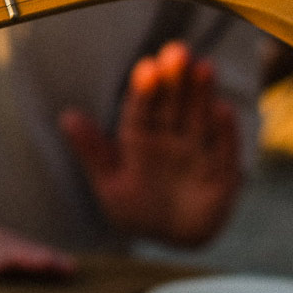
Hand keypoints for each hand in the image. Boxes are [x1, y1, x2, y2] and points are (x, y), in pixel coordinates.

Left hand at [60, 40, 240, 247]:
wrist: (172, 242)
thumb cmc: (136, 210)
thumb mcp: (109, 185)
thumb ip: (93, 152)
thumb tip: (67, 116)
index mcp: (139, 140)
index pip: (141, 110)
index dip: (144, 90)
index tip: (147, 67)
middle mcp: (170, 140)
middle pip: (173, 105)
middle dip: (175, 80)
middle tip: (177, 50)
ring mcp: (197, 153)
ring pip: (198, 118)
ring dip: (202, 94)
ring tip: (204, 66)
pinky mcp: (223, 173)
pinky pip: (224, 150)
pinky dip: (224, 132)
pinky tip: (222, 110)